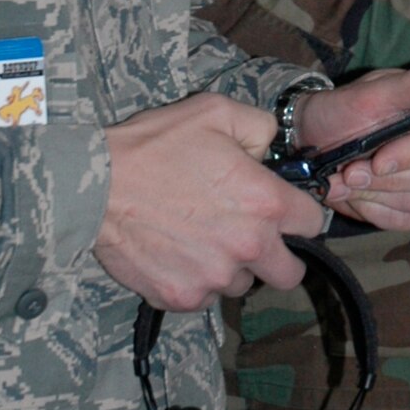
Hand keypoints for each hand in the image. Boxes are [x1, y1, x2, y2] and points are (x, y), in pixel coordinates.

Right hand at [94, 92, 325, 310]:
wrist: (96, 184)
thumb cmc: (155, 144)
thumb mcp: (215, 112)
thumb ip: (260, 128)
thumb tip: (271, 150)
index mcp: (265, 202)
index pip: (314, 224)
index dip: (300, 215)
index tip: (283, 212)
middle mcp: (248, 246)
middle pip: (290, 273)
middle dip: (277, 257)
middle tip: (250, 237)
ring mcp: (214, 277)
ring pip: (242, 285)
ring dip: (231, 267)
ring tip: (201, 239)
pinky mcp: (182, 297)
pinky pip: (204, 298)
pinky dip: (195, 281)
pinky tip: (175, 253)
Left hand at [294, 51, 409, 229]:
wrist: (319, 140)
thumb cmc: (345, 111)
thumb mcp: (371, 93)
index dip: (409, 155)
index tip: (377, 162)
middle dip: (385, 179)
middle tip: (349, 173)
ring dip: (374, 196)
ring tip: (344, 182)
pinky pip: (408, 219)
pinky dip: (376, 212)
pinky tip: (357, 197)